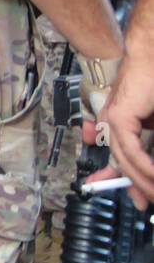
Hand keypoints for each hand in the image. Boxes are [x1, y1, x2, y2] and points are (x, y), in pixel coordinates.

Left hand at [89, 70, 153, 208]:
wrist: (151, 59)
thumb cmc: (153, 85)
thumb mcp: (153, 121)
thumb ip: (149, 144)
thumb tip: (150, 166)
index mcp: (122, 125)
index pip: (122, 159)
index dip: (130, 181)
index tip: (139, 200)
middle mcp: (113, 125)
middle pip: (123, 164)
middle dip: (137, 186)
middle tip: (146, 203)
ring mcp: (114, 121)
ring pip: (126, 160)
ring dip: (142, 180)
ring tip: (152, 195)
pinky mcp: (119, 117)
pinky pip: (130, 150)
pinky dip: (142, 165)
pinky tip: (153, 176)